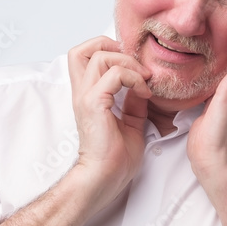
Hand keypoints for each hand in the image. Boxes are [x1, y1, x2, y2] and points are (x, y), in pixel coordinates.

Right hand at [67, 36, 151, 206]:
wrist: (106, 178)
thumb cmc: (115, 159)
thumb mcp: (131, 123)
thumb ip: (133, 102)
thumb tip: (142, 86)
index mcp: (88, 95)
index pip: (85, 56)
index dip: (110, 51)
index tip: (134, 68)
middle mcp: (82, 92)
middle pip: (82, 49)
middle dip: (111, 46)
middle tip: (134, 65)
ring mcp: (86, 97)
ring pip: (98, 55)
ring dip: (127, 62)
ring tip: (143, 80)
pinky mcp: (93, 104)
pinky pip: (113, 74)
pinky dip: (133, 78)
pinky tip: (144, 93)